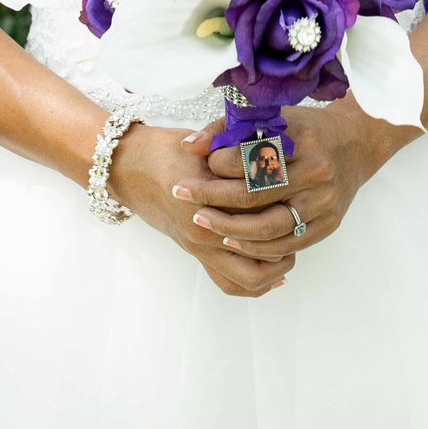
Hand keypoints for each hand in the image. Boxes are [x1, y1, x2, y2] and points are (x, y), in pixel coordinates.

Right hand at [108, 125, 294, 297]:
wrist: (128, 167)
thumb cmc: (165, 151)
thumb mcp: (204, 145)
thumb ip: (237, 152)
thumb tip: (277, 157)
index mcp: (209, 199)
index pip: (260, 214)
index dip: (283, 209)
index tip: (299, 198)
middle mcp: (206, 230)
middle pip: (260, 253)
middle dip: (285, 245)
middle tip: (299, 229)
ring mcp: (200, 246)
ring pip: (248, 278)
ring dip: (273, 270)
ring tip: (288, 252)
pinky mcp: (195, 252)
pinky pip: (230, 283)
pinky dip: (254, 282)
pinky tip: (272, 273)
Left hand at [169, 105, 395, 291]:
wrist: (355, 145)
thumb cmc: (305, 129)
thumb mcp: (271, 118)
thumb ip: (227, 129)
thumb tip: (188, 146)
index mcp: (301, 140)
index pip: (248, 157)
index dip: (218, 162)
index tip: (200, 163)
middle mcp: (316, 172)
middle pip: (254, 194)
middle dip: (211, 197)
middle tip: (182, 195)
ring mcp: (324, 202)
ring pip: (269, 227)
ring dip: (229, 228)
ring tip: (201, 221)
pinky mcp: (328, 224)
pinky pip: (287, 245)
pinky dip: (255, 246)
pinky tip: (231, 239)